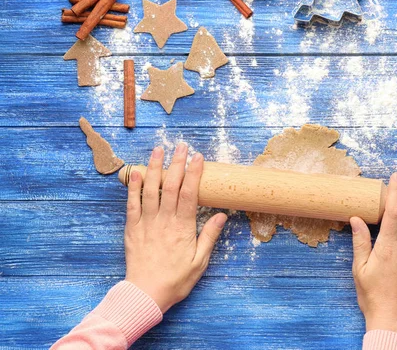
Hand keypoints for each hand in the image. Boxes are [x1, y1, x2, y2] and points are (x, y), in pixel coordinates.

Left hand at [124, 144, 227, 312]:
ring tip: (158, 149)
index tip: (198, 157)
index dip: (194, 172)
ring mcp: (146, 222)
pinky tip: (136, 173)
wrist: (146, 294)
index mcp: (182, 227)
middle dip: (177, 163)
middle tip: (181, 145)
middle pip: (170, 185)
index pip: (189, 193)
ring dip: (155, 167)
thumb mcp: (200, 261)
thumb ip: (209, 236)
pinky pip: (131, 204)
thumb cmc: (176, 280)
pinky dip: (133, 187)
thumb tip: (221, 216)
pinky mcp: (132, 228)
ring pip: (150, 189)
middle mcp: (164, 220)